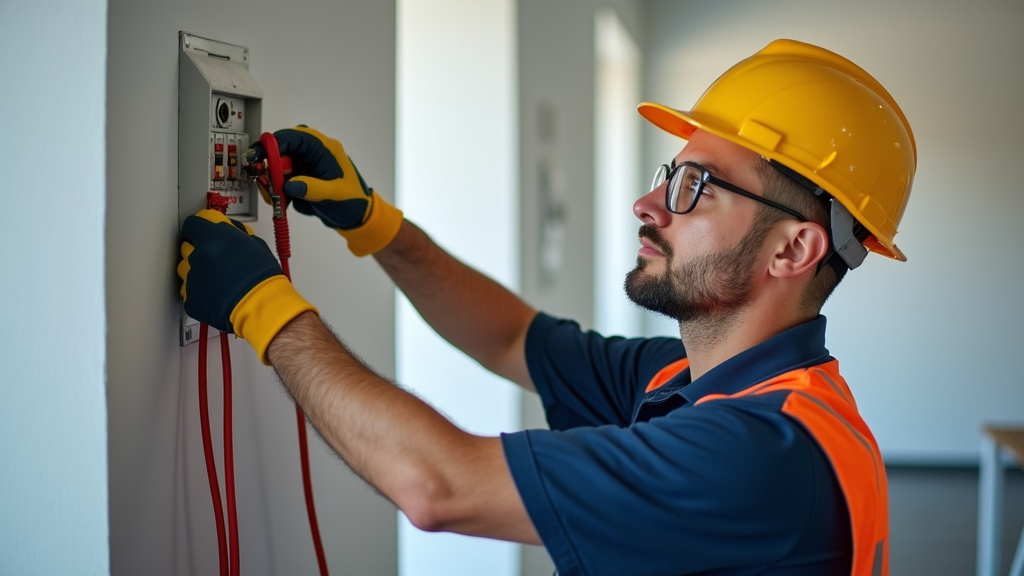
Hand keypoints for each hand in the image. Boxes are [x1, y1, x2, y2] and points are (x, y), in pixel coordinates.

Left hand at [178, 209, 316, 362]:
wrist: (262, 307)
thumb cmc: (263, 279)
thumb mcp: (257, 244)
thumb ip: (235, 232)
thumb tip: (228, 228)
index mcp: (214, 237)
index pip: (194, 222)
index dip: (201, 226)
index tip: (205, 230)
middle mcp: (199, 254)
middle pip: (188, 245)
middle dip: (200, 248)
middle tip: (217, 258)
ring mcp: (192, 277)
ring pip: (185, 267)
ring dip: (197, 269)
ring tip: (218, 277)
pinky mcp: (191, 298)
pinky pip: (189, 289)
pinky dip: (199, 290)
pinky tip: (215, 291)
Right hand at [265, 126, 402, 255]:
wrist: (356, 216)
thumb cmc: (353, 201)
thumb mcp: (335, 194)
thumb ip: (313, 189)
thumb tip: (290, 184)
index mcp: (325, 149)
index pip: (294, 137)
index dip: (274, 144)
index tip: (258, 156)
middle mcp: (313, 153)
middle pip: (282, 149)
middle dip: (269, 164)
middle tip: (264, 180)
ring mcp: (305, 164)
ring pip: (278, 164)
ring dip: (272, 179)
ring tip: (274, 196)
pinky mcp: (300, 176)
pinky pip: (281, 178)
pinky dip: (276, 188)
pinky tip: (282, 201)